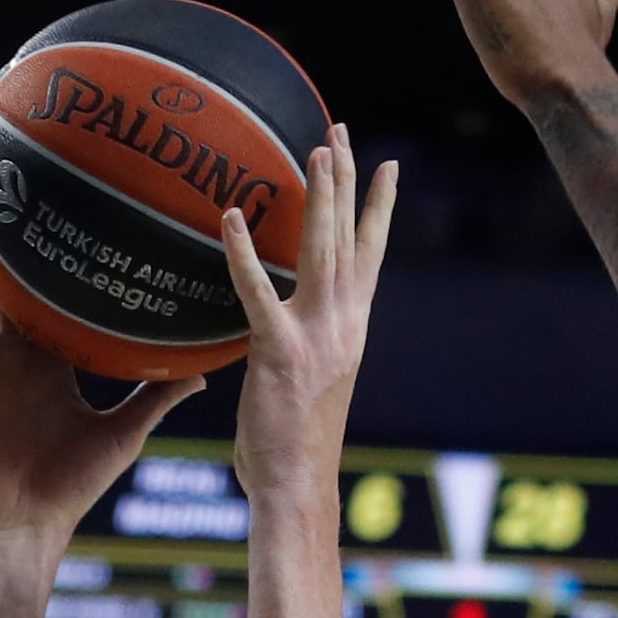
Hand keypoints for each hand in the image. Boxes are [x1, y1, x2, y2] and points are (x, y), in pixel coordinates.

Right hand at [0, 207, 204, 559]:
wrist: (27, 526)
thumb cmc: (72, 488)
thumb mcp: (124, 432)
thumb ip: (156, 395)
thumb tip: (205, 371)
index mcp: (54, 365)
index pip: (59, 303)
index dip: (66, 267)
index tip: (82, 221)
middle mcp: (17, 357)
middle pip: (12, 287)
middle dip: (15, 243)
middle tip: (22, 187)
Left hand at [218, 128, 398, 501]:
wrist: (297, 487)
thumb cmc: (291, 447)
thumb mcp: (305, 385)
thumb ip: (298, 348)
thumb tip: (276, 332)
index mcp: (351, 330)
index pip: (370, 256)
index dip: (379, 209)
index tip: (387, 166)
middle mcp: (343, 324)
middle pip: (349, 238)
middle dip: (347, 180)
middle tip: (340, 130)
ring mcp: (315, 335)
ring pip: (320, 250)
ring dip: (319, 196)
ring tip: (315, 148)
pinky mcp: (278, 350)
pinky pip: (257, 292)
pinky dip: (243, 254)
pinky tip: (230, 217)